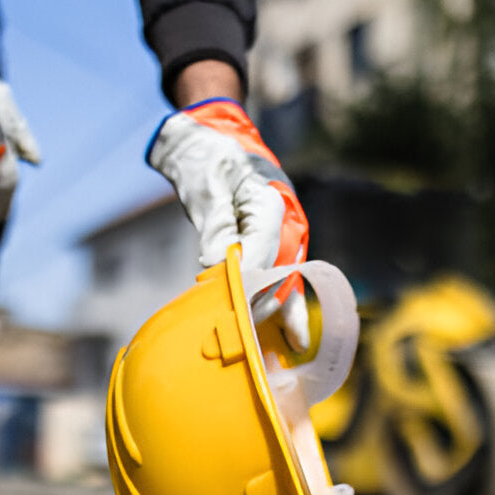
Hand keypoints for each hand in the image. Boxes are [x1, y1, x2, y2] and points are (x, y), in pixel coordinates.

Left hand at [147, 98, 310, 350]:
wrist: (211, 137)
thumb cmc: (208, 157)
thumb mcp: (206, 186)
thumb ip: (213, 225)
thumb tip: (213, 266)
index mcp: (271, 204)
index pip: (263, 253)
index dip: (249, 284)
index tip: (235, 308)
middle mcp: (284, 224)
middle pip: (280, 275)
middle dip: (265, 310)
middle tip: (249, 345)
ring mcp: (281, 237)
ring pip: (284, 284)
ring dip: (275, 318)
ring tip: (276, 356)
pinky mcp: (271, 248)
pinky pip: (280, 284)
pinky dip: (281, 312)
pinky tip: (289, 344)